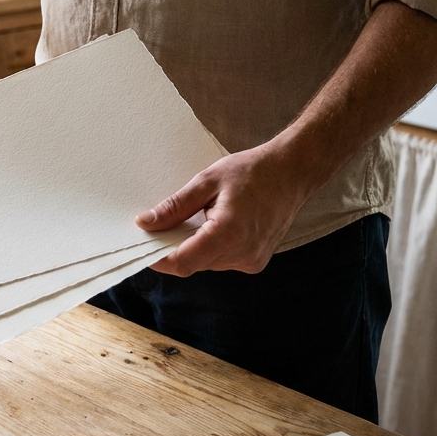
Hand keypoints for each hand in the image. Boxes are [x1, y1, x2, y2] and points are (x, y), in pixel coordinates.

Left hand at [137, 143, 314, 275]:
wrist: (292, 172)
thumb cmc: (252, 171)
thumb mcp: (206, 182)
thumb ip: (175, 207)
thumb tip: (146, 223)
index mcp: (229, 233)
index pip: (183, 262)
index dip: (159, 259)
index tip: (144, 246)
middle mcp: (243, 254)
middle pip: (193, 264)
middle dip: (175, 248)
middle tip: (166, 224)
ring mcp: (252, 261)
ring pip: (207, 263)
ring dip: (194, 247)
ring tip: (200, 218)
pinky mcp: (256, 262)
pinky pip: (222, 261)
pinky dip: (211, 247)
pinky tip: (215, 224)